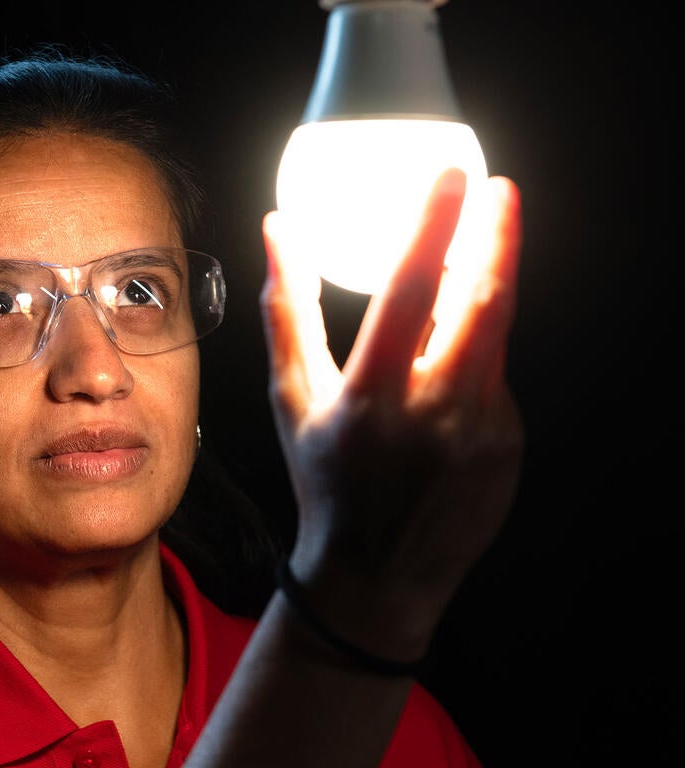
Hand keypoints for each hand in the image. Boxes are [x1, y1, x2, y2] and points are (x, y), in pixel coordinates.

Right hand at [260, 169, 523, 659]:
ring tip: (480, 247)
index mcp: (373, 397)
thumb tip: (278, 229)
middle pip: (483, 303)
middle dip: (496, 235)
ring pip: (497, 334)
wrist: (376, 572)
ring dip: (490, 282)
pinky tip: (447, 373)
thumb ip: (287, 311)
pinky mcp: (509, 445)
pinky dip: (476, 357)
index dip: (438, 226)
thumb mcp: (292, 399)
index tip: (455, 175)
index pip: (414, 294)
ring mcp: (482, 431)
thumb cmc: (324, 480)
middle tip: (497, 189)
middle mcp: (435, 412)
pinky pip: (497, 378)